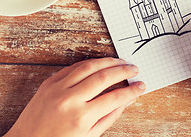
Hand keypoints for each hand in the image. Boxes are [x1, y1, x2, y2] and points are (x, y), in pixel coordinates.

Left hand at [4, 58, 145, 136]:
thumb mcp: (89, 136)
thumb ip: (110, 116)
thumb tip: (127, 100)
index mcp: (82, 118)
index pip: (115, 98)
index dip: (132, 90)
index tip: (141, 86)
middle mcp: (70, 100)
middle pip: (104, 77)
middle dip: (123, 71)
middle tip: (134, 69)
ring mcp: (58, 88)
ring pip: (89, 66)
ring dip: (108, 62)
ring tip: (120, 62)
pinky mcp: (49, 82)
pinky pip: (74, 67)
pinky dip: (89, 63)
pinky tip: (100, 63)